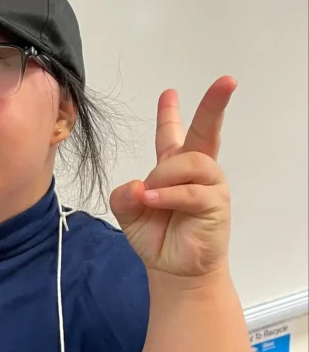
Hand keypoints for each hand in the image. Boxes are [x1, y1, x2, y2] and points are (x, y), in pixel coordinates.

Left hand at [110, 77, 234, 279]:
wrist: (173, 269)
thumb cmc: (156, 236)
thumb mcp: (128, 213)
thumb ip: (123, 196)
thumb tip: (137, 186)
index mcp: (172, 168)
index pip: (171, 135)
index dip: (170, 113)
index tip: (169, 92)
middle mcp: (195, 171)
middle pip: (206, 131)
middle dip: (215, 105)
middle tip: (227, 81)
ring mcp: (209, 185)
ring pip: (190, 162)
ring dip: (165, 176)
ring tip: (150, 196)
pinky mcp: (216, 204)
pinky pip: (192, 192)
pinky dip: (169, 195)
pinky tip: (152, 200)